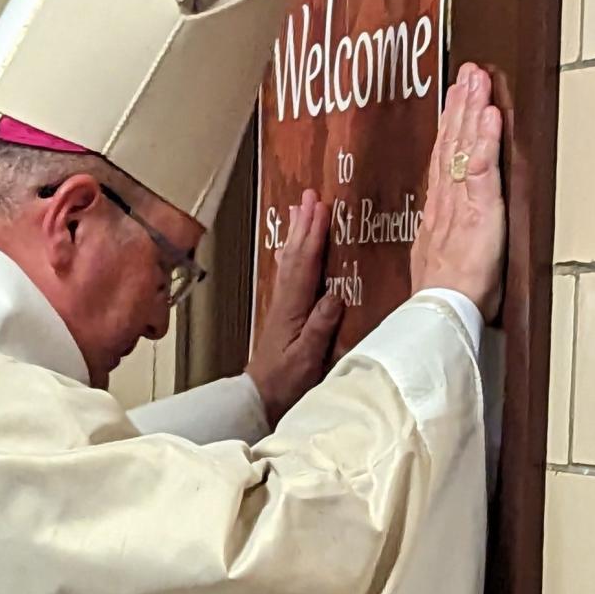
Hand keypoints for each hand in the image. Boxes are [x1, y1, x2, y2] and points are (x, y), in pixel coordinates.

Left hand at [248, 190, 344, 426]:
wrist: (259, 399)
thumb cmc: (285, 383)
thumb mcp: (307, 358)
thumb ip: (320, 327)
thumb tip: (335, 295)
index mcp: (293, 308)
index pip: (305, 264)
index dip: (314, 235)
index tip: (321, 207)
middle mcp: (286, 302)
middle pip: (295, 255)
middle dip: (303, 224)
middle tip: (309, 194)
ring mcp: (283, 307)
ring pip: (290, 262)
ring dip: (296, 234)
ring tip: (299, 209)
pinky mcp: (284, 315)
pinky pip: (290, 275)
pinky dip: (294, 255)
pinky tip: (295, 249)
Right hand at [411, 63, 505, 321]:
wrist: (438, 315)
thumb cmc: (441, 300)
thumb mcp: (434, 266)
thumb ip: (436, 244)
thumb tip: (434, 237)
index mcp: (434, 218)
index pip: (440, 164)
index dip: (445, 131)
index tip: (450, 102)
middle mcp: (443, 205)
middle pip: (448, 148)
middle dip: (457, 109)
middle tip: (464, 74)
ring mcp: (459, 206)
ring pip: (461, 150)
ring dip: (470, 112)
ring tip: (476, 81)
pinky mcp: (478, 213)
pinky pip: (480, 170)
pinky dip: (484, 141)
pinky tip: (488, 115)